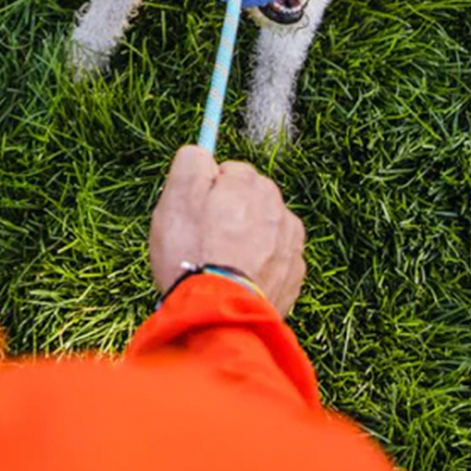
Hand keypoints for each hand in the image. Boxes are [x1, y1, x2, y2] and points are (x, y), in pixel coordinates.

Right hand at [149, 145, 305, 316]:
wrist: (217, 316)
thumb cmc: (193, 253)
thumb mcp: (176, 196)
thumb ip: (191, 162)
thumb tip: (202, 154)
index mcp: (252, 184)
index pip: (230, 171)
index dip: (208, 191)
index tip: (196, 213)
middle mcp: (279, 209)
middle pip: (251, 199)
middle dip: (231, 213)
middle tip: (205, 240)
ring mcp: (291, 245)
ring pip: (264, 229)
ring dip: (248, 239)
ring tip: (221, 265)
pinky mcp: (294, 277)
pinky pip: (274, 260)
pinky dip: (259, 266)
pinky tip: (238, 280)